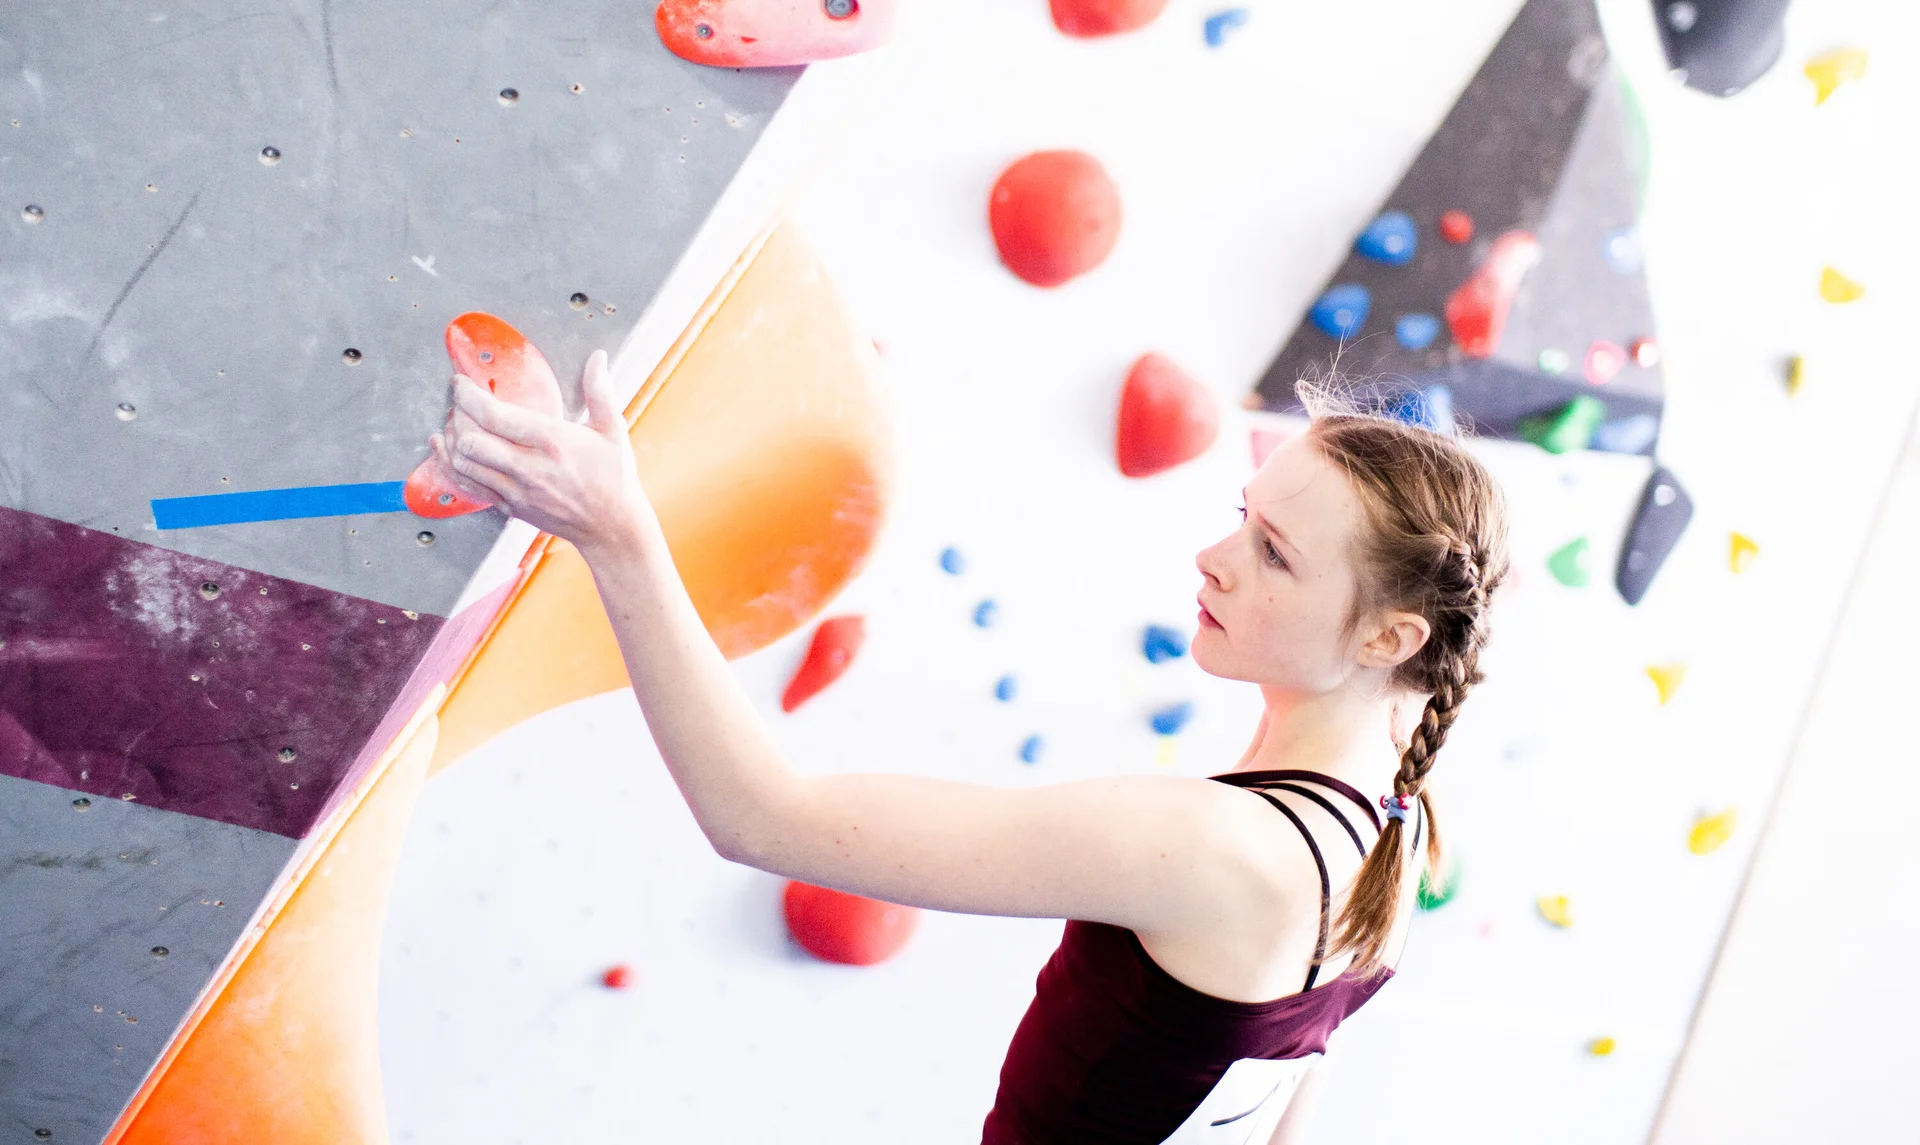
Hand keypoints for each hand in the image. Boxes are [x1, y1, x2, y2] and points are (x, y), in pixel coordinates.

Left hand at [431, 349, 656, 557]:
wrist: (613, 528)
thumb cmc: (615, 478)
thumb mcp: (613, 430)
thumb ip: (600, 391)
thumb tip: (598, 358)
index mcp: (552, 441)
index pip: (493, 415)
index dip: (468, 396)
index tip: (461, 383)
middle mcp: (529, 467)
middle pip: (470, 439)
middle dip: (456, 415)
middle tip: (459, 402)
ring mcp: (516, 491)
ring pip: (463, 463)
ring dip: (451, 440)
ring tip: (454, 423)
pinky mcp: (510, 507)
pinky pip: (469, 486)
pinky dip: (450, 466)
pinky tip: (446, 450)